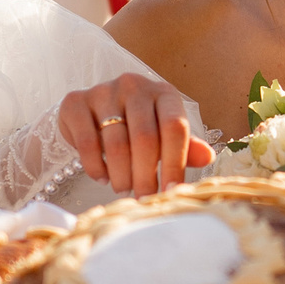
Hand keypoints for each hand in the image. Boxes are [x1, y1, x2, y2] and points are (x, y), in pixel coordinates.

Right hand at [59, 73, 210, 195]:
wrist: (94, 111)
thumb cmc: (138, 126)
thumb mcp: (164, 135)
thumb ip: (185, 147)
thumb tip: (208, 157)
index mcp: (164, 93)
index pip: (175, 128)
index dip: (175, 163)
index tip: (172, 191)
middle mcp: (135, 85)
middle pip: (145, 138)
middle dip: (145, 176)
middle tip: (144, 197)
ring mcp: (104, 91)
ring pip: (116, 144)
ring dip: (121, 176)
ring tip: (124, 189)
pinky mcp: (76, 101)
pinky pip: (87, 142)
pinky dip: (96, 167)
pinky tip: (103, 177)